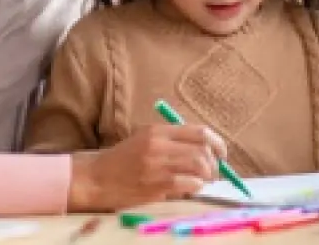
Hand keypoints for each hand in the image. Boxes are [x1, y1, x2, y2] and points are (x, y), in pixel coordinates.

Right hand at [67, 124, 226, 211]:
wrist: (96, 178)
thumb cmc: (123, 160)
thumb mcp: (145, 140)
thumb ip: (172, 141)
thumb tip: (206, 150)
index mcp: (158, 130)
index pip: (199, 132)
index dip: (218, 143)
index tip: (222, 154)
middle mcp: (159, 144)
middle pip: (203, 149)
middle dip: (215, 163)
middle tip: (214, 172)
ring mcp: (157, 164)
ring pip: (199, 166)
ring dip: (207, 176)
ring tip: (203, 181)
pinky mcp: (155, 184)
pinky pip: (188, 183)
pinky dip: (196, 186)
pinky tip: (191, 188)